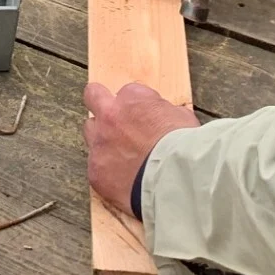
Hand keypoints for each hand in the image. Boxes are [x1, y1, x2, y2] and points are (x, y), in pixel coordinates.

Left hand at [84, 81, 197, 217]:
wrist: (175, 181)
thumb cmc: (185, 149)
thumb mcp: (183, 118)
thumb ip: (165, 113)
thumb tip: (163, 118)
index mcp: (133, 98)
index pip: (127, 93)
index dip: (135, 107)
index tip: (142, 118)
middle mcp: (110, 115)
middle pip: (93, 96)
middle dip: (100, 103)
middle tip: (112, 118)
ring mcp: (99, 142)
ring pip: (90, 131)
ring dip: (101, 138)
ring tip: (119, 154)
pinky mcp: (95, 170)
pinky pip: (95, 165)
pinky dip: (106, 171)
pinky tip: (122, 180)